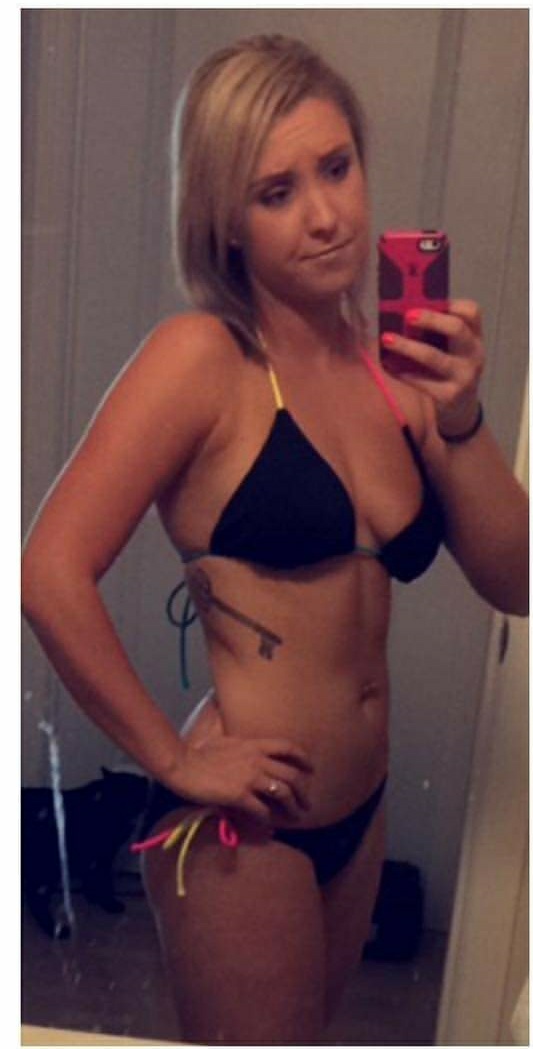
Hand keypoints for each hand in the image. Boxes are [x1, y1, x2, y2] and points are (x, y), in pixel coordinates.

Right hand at [177, 734, 313, 823]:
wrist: (182, 764)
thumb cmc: (199, 753)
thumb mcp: (226, 742)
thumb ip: (243, 748)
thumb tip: (251, 754)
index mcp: (254, 745)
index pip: (288, 747)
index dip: (303, 758)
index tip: (311, 769)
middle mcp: (257, 759)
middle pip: (291, 775)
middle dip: (304, 791)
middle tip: (307, 803)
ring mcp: (249, 778)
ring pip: (283, 793)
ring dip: (293, 807)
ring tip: (297, 817)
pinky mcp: (239, 795)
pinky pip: (262, 810)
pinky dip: (269, 819)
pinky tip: (269, 824)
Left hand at [381, 299, 484, 435]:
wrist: (460, 409)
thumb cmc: (447, 370)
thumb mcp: (450, 349)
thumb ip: (434, 332)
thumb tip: (398, 312)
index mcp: (474, 336)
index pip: (471, 312)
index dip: (451, 303)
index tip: (427, 298)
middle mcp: (474, 354)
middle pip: (457, 328)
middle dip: (430, 319)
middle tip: (406, 315)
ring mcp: (464, 376)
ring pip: (435, 357)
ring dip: (408, 347)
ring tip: (387, 339)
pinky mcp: (449, 396)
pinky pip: (422, 382)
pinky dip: (403, 374)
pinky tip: (388, 367)